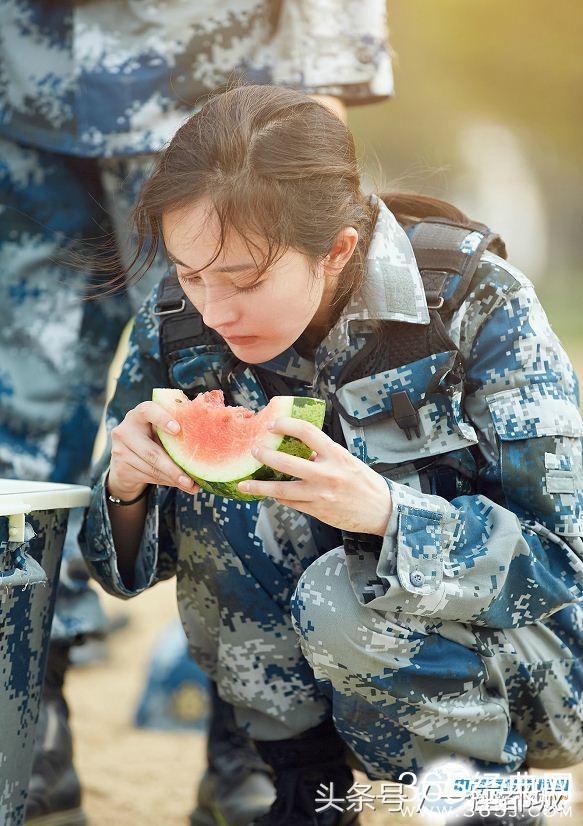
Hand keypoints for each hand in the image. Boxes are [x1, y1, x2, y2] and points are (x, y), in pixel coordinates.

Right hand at [107, 401, 198, 499]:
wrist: (125, 457)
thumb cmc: (151, 438)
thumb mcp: (158, 430)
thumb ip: (174, 431)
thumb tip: (204, 444)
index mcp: (138, 415)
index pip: (148, 411)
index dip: (162, 418)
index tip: (178, 430)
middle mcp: (125, 430)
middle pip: (152, 452)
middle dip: (174, 468)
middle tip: (191, 479)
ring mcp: (120, 450)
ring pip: (152, 468)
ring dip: (173, 478)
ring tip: (190, 485)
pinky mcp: (121, 468)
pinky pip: (148, 477)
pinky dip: (165, 481)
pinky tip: (177, 483)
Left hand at [238, 417, 391, 535]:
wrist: (380, 510)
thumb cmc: (364, 482)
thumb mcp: (347, 460)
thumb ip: (323, 453)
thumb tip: (296, 446)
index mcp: (336, 455)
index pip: (307, 432)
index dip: (286, 425)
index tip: (272, 425)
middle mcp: (327, 474)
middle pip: (287, 462)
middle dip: (265, 456)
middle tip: (254, 451)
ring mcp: (320, 495)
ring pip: (282, 489)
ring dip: (260, 486)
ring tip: (245, 482)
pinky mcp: (317, 510)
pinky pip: (290, 503)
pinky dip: (278, 497)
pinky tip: (270, 493)